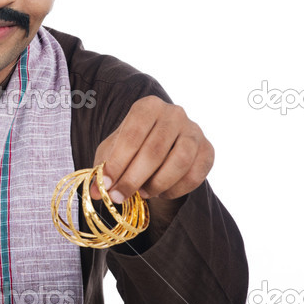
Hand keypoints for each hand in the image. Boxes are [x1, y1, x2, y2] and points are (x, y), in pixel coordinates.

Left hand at [89, 95, 213, 223]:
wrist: (161, 148)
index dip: (118, 162)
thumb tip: (95, 192)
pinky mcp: (208, 150)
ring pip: (179, 162)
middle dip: (134, 178)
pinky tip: (162, 193)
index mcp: (148, 106)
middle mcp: (174, 113)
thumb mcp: (112, 153)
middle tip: (119, 196)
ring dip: (157, 184)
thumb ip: (103, 170)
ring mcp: (194, 131)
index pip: (132, 134)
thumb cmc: (132, 148)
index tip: (106, 184)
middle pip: (155, 150)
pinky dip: (176, 189)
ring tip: (143, 193)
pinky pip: (195, 175)